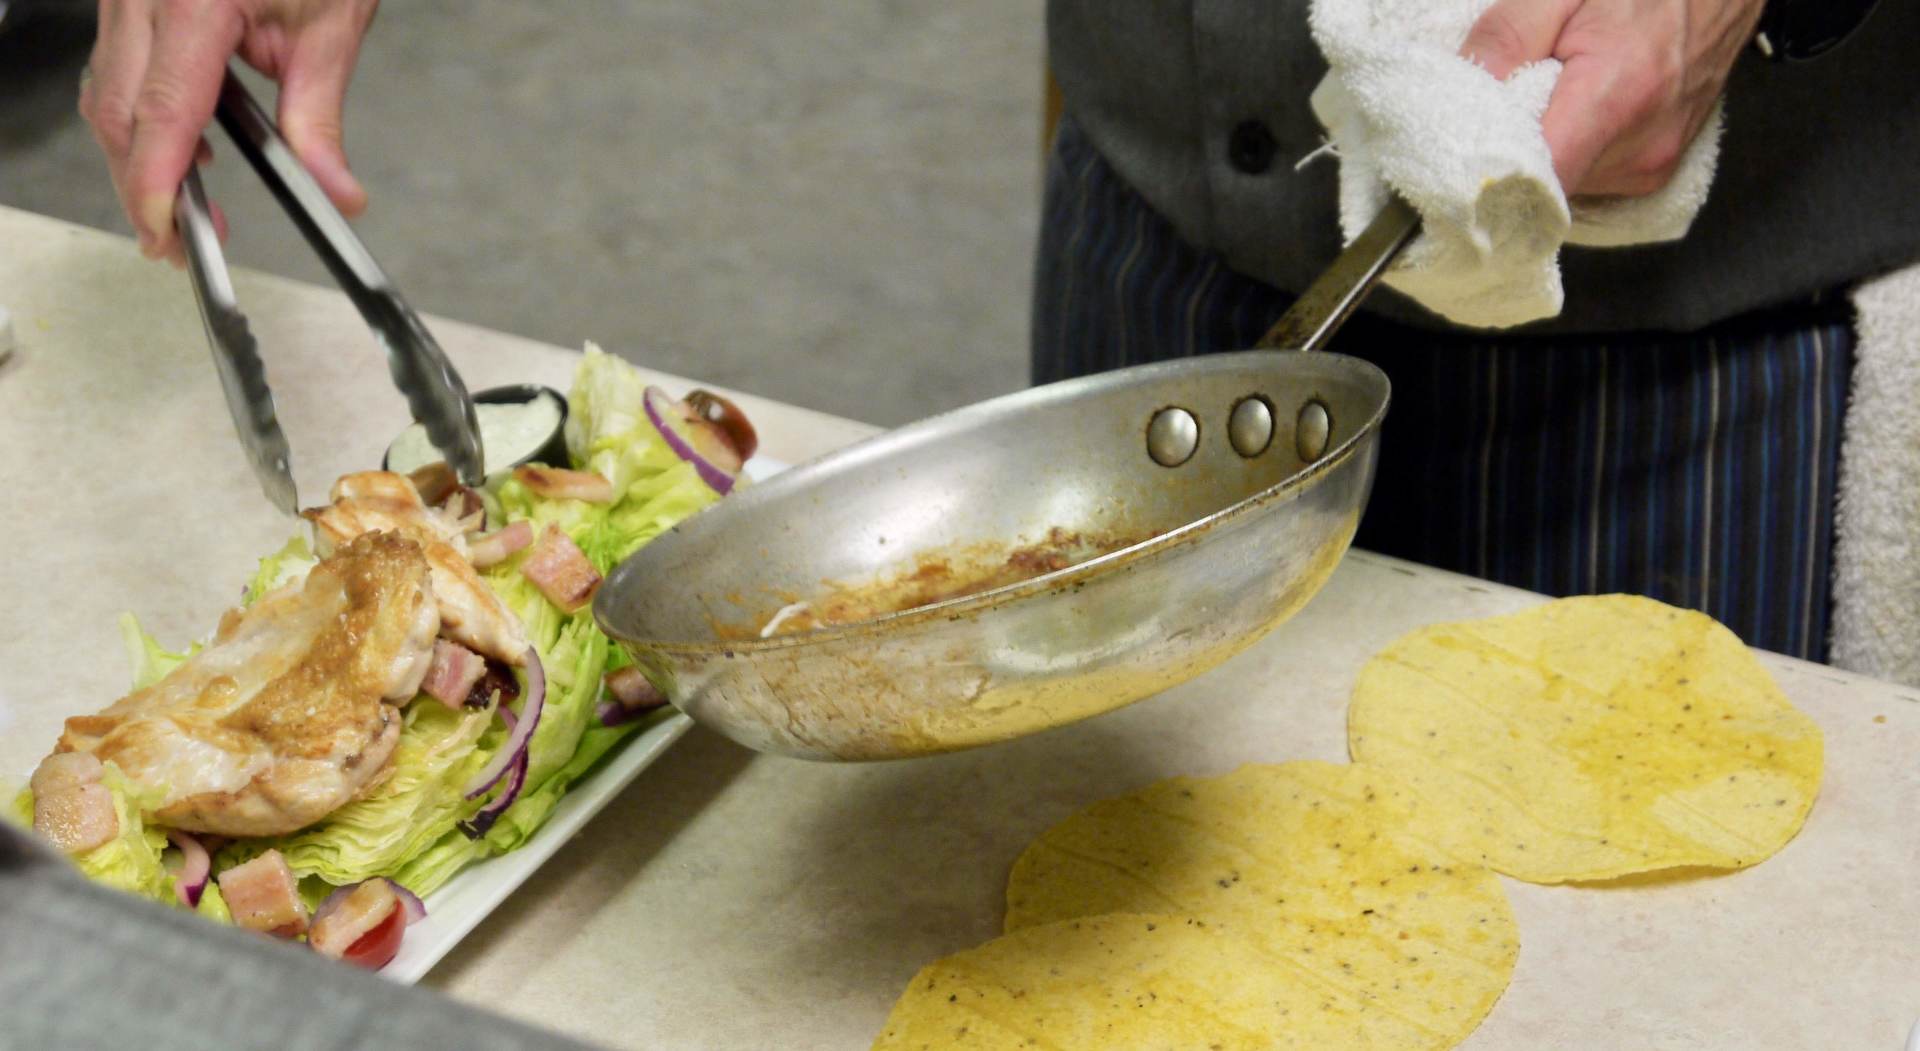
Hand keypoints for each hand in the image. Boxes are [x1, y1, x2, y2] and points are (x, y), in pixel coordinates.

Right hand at [79, 0, 378, 263]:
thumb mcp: (332, 28)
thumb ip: (322, 118)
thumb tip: (335, 192)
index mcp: (195, 1)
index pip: (163, 110)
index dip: (157, 181)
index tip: (167, 231)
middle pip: (120, 111)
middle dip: (143, 186)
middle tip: (179, 245)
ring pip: (108, 92)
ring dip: (138, 156)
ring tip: (185, 209)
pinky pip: (117, 65)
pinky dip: (141, 115)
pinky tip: (186, 147)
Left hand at [1460, 0, 1765, 196]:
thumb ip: (1505, 39)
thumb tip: (1457, 92)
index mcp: (1617, 96)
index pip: (1537, 183)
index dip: (1486, 185)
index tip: (1452, 172)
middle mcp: (1640, 148)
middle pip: (1540, 191)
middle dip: (1504, 161)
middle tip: (1491, 118)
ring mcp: (1650, 167)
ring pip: (1560, 191)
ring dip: (1536, 158)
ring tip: (1540, 107)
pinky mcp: (1653, 173)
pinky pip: (1586, 184)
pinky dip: (1564, 158)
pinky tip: (1564, 120)